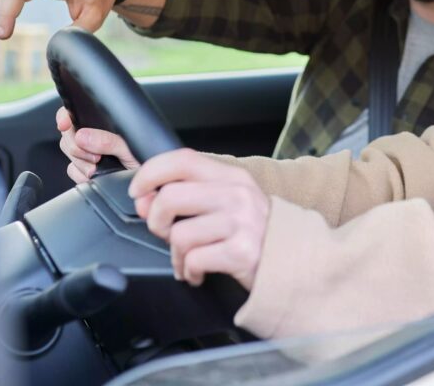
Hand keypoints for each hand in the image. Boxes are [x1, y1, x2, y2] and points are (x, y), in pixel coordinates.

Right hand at [57, 107, 140, 182]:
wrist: (147, 183)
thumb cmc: (146, 159)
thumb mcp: (130, 147)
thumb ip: (107, 141)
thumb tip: (81, 136)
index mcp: (104, 123)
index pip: (75, 112)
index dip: (65, 116)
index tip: (65, 124)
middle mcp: (95, 136)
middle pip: (68, 136)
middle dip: (76, 148)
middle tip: (95, 157)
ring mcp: (89, 153)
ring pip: (70, 154)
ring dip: (81, 163)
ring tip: (98, 168)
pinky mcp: (86, 169)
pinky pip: (72, 171)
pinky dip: (82, 175)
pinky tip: (95, 176)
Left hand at [128, 149, 269, 290]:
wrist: (295, 261)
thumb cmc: (256, 232)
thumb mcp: (228, 202)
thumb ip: (189, 196)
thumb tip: (145, 200)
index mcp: (231, 176)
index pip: (181, 160)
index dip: (150, 173)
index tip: (138, 191)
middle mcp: (237, 194)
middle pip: (170, 197)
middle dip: (157, 221)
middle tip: (166, 234)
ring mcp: (241, 222)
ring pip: (179, 234)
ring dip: (175, 255)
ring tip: (188, 259)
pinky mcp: (241, 252)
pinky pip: (193, 260)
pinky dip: (189, 272)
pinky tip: (199, 273)